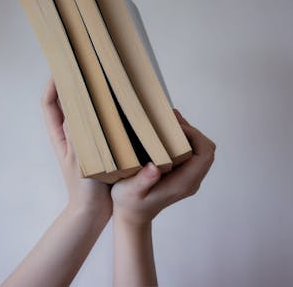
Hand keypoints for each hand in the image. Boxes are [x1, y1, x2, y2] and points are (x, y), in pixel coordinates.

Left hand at [42, 78, 111, 216]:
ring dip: (88, 97)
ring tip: (100, 82)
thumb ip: (77, 136)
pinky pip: (99, 123)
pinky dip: (103, 112)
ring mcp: (84, 139)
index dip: (52, 85)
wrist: (93, 210)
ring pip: (84, 111)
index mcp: (60, 136)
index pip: (49, 104)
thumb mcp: (79, 160)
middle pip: (66, 103)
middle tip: (84, 69)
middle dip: (71, 85)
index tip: (60, 68)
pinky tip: (115, 106)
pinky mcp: (98, 144)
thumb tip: (74, 108)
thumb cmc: (83, 188)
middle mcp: (70, 134)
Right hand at [111, 109, 215, 226]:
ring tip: (169, 121)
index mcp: (183, 183)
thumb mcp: (130, 191)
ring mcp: (189, 179)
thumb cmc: (129, 203)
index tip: (175, 127)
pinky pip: (192, 154)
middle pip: (206, 150)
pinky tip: (168, 133)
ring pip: (201, 150)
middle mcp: (191, 181)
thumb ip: (143, 180)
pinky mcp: (183, 176)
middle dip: (192, 131)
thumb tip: (155, 167)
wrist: (133, 216)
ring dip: (188, 134)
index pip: (204, 154)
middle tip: (171, 119)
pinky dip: (184, 140)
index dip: (195, 136)